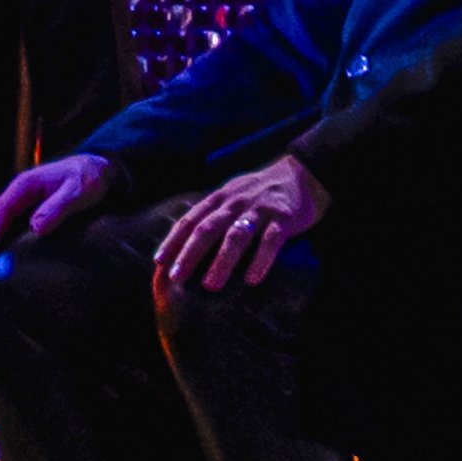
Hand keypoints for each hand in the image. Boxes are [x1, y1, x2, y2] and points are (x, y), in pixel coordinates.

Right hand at [0, 149, 119, 274]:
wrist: (96, 167)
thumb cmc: (89, 179)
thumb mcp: (78, 192)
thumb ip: (57, 208)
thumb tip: (36, 228)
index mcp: (25, 185)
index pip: (2, 210)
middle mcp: (17, 191)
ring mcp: (19, 199)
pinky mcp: (24, 208)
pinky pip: (0, 223)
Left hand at [153, 152, 327, 295]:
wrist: (301, 175)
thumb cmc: (260, 193)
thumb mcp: (232, 197)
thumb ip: (214, 215)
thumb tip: (189, 244)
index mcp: (220, 199)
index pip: (191, 220)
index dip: (174, 240)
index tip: (159, 261)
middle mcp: (235, 202)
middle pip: (208, 228)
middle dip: (190, 253)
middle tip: (177, 277)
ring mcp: (259, 210)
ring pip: (236, 236)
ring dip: (221, 261)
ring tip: (210, 285)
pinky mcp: (283, 218)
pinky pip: (270, 241)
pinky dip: (260, 260)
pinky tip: (251, 279)